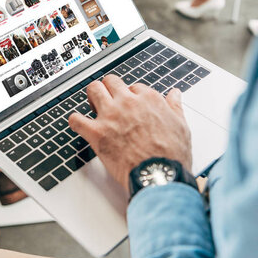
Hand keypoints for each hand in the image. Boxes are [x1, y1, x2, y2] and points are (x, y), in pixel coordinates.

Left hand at [69, 75, 191, 190]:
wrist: (159, 175)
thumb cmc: (171, 155)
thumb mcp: (181, 126)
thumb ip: (175, 107)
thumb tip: (175, 94)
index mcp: (148, 100)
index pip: (134, 86)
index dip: (132, 95)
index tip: (131, 104)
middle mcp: (128, 103)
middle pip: (111, 81)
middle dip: (110, 89)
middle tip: (110, 100)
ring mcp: (111, 116)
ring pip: (93, 90)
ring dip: (93, 96)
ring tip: (94, 105)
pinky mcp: (97, 133)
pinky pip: (76, 120)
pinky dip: (75, 121)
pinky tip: (80, 124)